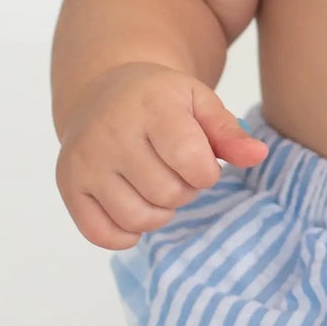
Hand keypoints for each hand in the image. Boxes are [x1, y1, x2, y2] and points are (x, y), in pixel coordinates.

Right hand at [55, 63, 268, 251]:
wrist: (102, 90)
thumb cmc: (159, 100)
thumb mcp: (199, 101)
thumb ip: (229, 131)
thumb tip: (258, 156)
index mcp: (150, 107)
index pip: (192, 163)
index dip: (207, 172)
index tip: (201, 160)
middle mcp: (110, 134)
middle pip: (168, 194)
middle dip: (185, 189)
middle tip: (176, 170)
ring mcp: (85, 162)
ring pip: (138, 219)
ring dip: (159, 211)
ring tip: (157, 184)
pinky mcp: (68, 185)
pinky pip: (102, 235)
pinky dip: (126, 233)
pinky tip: (133, 204)